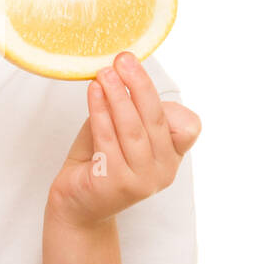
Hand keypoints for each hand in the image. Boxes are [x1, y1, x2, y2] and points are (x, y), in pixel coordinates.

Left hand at [48, 52, 201, 229]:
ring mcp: (142, 181)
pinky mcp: (116, 184)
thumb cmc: (98, 161)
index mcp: (171, 157)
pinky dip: (101, 112)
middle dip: (139, 85)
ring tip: (105, 72)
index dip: (168, 100)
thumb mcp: (121, 132)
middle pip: (155, 119)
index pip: (187, 127)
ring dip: (118, 95)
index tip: (141, 70)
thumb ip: (131, 110)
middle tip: (124, 59)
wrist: (76, 204)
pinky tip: (94, 92)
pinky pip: (108, 139)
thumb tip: (127, 74)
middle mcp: (163, 171)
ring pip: (132, 128)